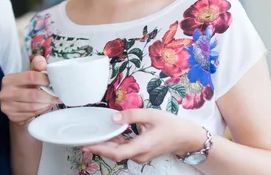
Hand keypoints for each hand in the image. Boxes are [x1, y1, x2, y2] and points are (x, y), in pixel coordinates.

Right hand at [0, 55, 60, 125]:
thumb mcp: (28, 74)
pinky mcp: (13, 117)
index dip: (45, 79)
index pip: (31, 77)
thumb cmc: (24, 87)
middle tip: (58, 96)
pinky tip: (45, 107)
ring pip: (33, 106)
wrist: (14, 105)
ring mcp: (7, 106)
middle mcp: (6, 93)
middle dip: (49, 96)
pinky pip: (32, 114)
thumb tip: (43, 64)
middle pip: (33, 94)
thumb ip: (36, 65)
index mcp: (9, 79)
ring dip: (47, 104)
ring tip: (53, 101)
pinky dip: (42, 111)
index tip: (53, 82)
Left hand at [82, 109, 205, 164]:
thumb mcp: (151, 115)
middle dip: (99, 147)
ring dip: (106, 146)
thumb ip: (131, 115)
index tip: (88, 145)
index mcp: (142, 146)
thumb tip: (114, 119)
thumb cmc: (171, 125)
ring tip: (92, 138)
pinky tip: (108, 136)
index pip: (117, 152)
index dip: (101, 149)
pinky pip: (125, 150)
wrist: (186, 137)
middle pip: (115, 154)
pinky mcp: (141, 152)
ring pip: (119, 152)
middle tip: (83, 141)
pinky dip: (115, 144)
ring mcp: (141, 155)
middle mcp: (140, 154)